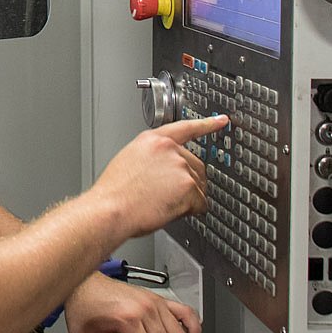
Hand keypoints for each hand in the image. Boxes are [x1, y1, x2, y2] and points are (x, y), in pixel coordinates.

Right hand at [93, 116, 218, 238]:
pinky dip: (190, 211)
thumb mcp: (129, 162)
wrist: (111, 210)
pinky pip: (200, 203)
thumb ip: (152, 158)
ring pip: (198, 186)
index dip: (206, 125)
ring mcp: (180, 165)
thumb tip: (165, 171)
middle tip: (165, 195)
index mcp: (152, 140)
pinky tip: (169, 210)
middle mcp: (168, 148)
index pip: (185, 128)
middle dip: (187, 183)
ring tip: (160, 202)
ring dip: (186, 198)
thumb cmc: (115, 194)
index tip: (220, 121)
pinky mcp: (187, 185)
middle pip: (195, 166)